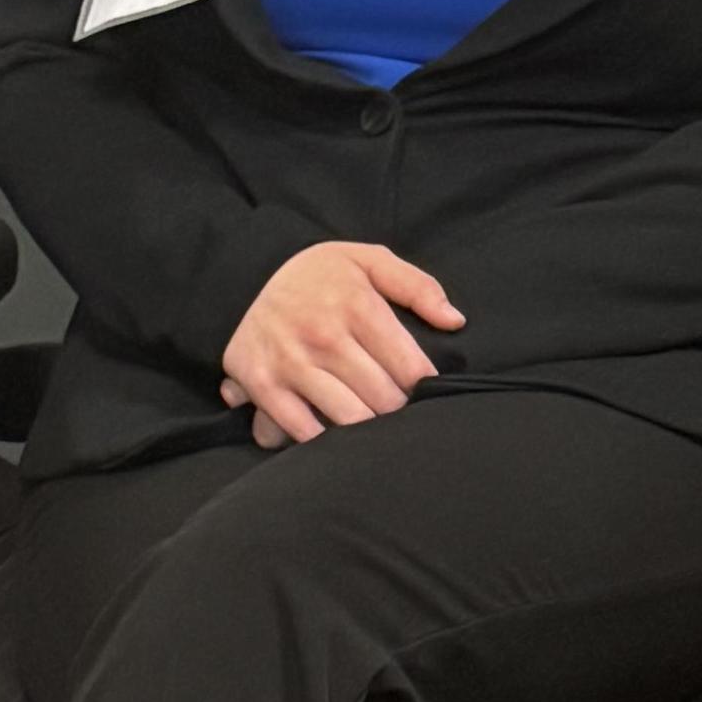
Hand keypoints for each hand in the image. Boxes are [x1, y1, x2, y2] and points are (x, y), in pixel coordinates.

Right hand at [220, 242, 463, 445]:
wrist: (246, 275)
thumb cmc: (321, 276)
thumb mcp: (368, 261)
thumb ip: (418, 287)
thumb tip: (455, 321)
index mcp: (357, 304)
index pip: (412, 368)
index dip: (424, 387)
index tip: (421, 389)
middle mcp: (323, 334)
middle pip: (384, 399)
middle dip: (398, 409)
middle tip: (396, 407)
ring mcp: (290, 361)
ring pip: (349, 419)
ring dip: (368, 429)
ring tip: (372, 421)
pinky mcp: (261, 383)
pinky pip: (302, 430)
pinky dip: (322, 439)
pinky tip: (333, 431)